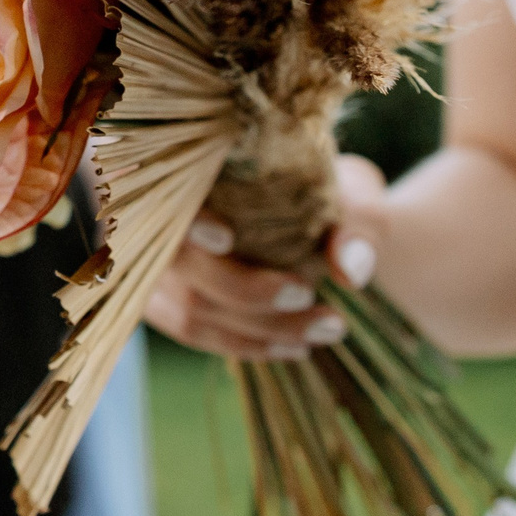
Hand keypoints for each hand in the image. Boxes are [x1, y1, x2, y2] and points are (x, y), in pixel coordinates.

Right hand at [143, 154, 385, 358]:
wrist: (322, 217)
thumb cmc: (329, 196)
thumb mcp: (356, 196)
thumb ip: (358, 226)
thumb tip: (350, 270)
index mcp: (198, 169)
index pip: (166, 193)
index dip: (187, 218)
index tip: (225, 237)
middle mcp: (162, 215)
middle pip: (178, 265)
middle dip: (245, 292)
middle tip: (309, 297)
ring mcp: (157, 261)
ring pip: (188, 310)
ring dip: (257, 331)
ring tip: (325, 329)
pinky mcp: (165, 298)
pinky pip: (194, 331)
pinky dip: (246, 344)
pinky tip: (296, 347)